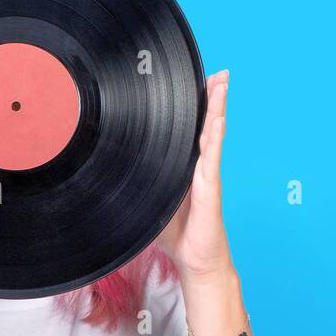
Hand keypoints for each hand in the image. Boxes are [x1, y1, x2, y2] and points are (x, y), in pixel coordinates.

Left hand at [155, 70, 231, 276]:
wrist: (196, 262)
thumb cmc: (177, 235)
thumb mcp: (152, 202)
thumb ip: (141, 184)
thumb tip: (113, 173)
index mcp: (188, 169)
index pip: (193, 132)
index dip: (197, 108)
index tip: (198, 83)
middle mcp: (200, 168)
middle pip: (208, 126)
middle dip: (214, 98)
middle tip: (219, 73)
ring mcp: (208, 177)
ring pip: (213, 136)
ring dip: (218, 108)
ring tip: (222, 84)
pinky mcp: (211, 190)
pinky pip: (212, 160)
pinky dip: (215, 137)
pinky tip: (218, 119)